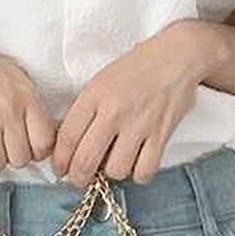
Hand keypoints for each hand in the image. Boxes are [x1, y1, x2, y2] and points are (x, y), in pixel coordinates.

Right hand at [0, 16, 57, 172]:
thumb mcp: (16, 78)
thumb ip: (32, 106)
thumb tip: (44, 139)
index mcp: (26, 96)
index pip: (45, 141)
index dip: (37, 150)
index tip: (27, 147)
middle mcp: (9, 108)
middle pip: (21, 158)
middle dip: (12, 156)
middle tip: (2, 144)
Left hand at [51, 19, 227, 187]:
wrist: (175, 58)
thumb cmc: (134, 69)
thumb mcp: (100, 82)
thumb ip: (83, 110)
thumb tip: (67, 144)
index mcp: (93, 95)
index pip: (66, 138)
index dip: (59, 160)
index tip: (60, 169)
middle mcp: (114, 111)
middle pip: (85, 161)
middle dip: (78, 177)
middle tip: (80, 178)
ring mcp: (139, 124)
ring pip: (115, 170)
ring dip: (112, 172)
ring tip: (114, 162)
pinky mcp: (161, 134)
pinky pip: (145, 171)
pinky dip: (139, 174)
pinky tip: (136, 163)